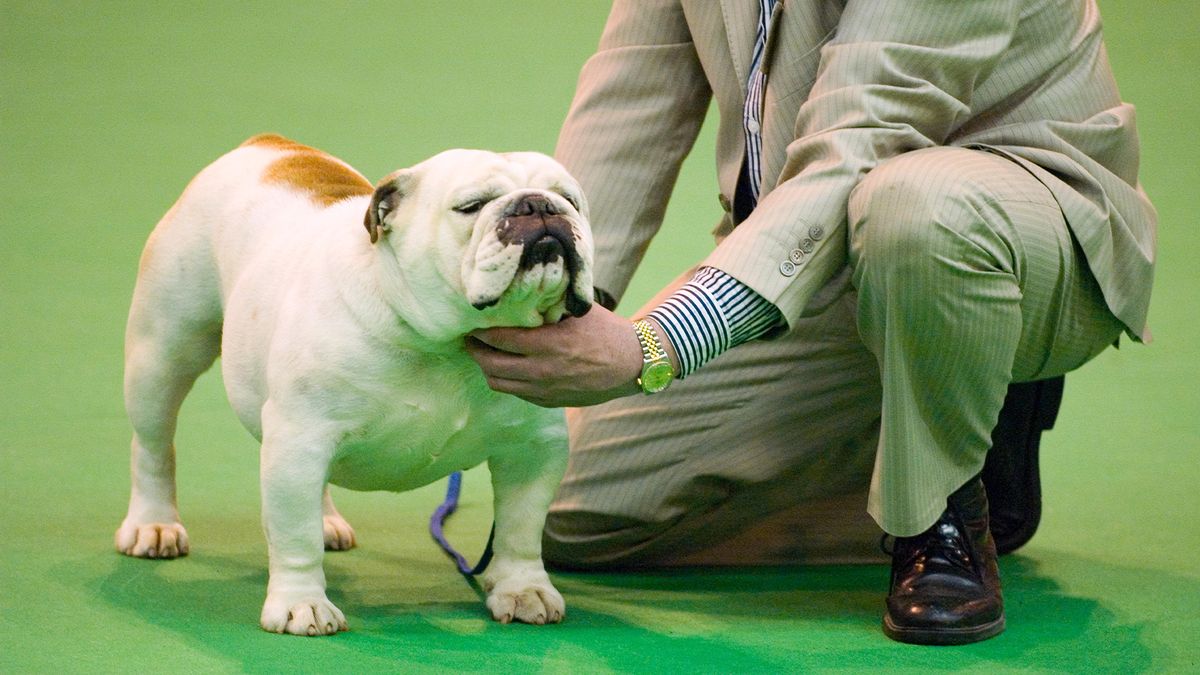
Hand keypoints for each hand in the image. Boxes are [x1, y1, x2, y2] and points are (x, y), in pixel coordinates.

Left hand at [465, 305, 644, 406]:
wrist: (632, 363)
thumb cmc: (605, 331)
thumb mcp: (578, 310)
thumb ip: (549, 303)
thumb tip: (520, 290)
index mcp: (550, 344)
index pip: (499, 339)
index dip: (480, 331)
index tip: (472, 323)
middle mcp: (544, 370)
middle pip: (491, 365)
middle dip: (476, 351)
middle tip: (471, 339)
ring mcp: (545, 390)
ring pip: (499, 383)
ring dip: (487, 369)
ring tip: (484, 355)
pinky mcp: (549, 402)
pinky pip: (516, 393)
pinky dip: (506, 380)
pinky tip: (507, 368)